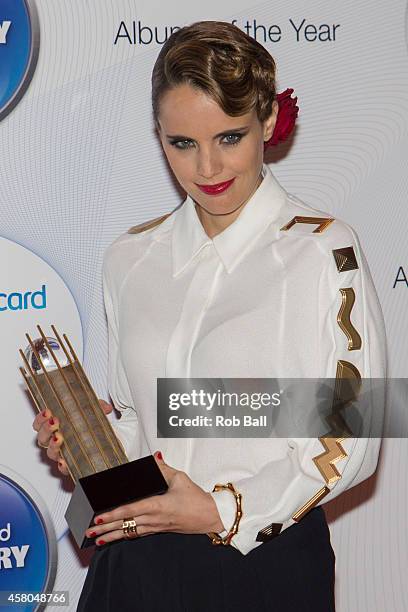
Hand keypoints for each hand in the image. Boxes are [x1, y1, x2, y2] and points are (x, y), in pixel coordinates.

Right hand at [32, 399, 112, 474]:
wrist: (101, 445)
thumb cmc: (89, 428)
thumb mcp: (92, 413)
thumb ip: (97, 407)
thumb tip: (105, 408)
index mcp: (55, 428)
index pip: (40, 424)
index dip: (40, 419)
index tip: (47, 412)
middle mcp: (55, 441)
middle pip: (42, 438)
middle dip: (46, 429)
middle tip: (54, 422)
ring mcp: (62, 453)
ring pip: (50, 453)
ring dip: (53, 446)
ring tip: (59, 439)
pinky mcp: (70, 465)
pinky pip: (63, 469)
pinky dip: (63, 466)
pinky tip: (64, 461)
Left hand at [85, 451, 224, 545]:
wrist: (210, 516)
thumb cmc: (196, 498)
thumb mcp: (180, 478)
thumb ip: (164, 468)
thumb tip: (154, 458)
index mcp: (158, 505)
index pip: (131, 510)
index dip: (114, 514)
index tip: (100, 516)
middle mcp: (154, 518)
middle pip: (126, 524)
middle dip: (106, 528)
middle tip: (90, 530)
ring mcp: (156, 527)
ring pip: (129, 532)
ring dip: (112, 536)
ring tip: (96, 539)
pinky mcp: (158, 530)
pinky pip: (137, 534)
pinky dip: (124, 536)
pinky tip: (115, 538)